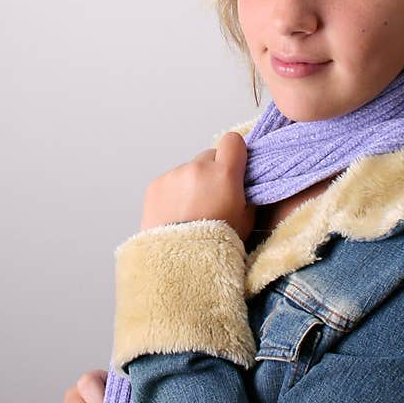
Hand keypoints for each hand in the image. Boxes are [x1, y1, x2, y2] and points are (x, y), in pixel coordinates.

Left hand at [140, 131, 255, 242]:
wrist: (180, 262)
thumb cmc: (216, 243)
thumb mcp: (246, 220)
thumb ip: (248, 194)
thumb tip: (245, 182)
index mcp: (224, 174)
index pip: (232, 141)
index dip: (235, 152)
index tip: (235, 165)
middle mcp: (197, 169)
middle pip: (209, 156)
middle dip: (213, 171)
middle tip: (213, 196)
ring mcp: (174, 175)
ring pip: (188, 170)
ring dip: (192, 183)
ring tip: (191, 211)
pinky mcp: (155, 185)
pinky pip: (170, 181)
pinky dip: (174, 192)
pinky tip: (176, 213)